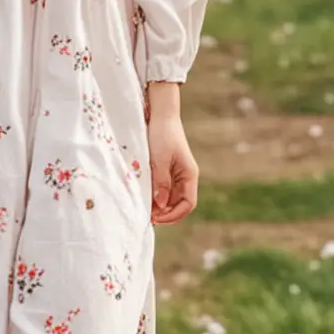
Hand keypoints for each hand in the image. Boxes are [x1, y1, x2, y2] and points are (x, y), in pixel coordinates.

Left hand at [145, 108, 198, 224]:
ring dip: (159, 205)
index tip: (158, 218)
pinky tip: (144, 197)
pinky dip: (155, 195)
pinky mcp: (167, 169)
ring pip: (170, 197)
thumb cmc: (162, 134)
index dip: (175, 215)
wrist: (161, 115)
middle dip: (165, 212)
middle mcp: (185, 176)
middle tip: (147, 216)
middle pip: (179, 203)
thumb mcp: (159, 159)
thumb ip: (161, 182)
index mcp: (189, 175)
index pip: (188, 203)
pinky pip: (163, 188)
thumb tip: (161, 205)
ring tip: (144, 208)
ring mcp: (176, 173)